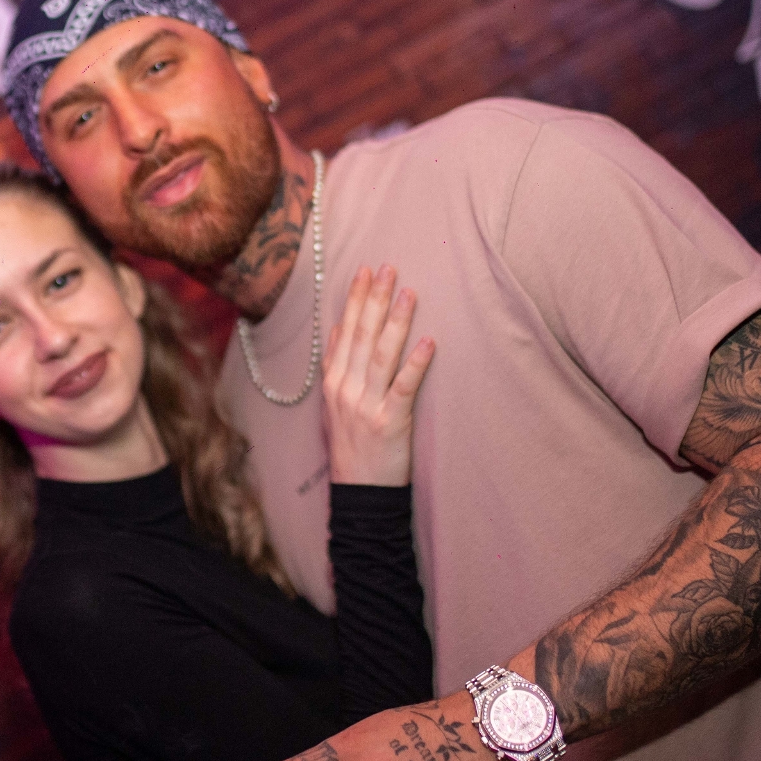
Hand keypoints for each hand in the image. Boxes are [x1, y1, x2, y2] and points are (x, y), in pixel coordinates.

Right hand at [324, 265, 434, 488]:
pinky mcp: (389, 422)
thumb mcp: (334, 406)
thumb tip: (339, 329)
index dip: (354, 300)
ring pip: (381, 355)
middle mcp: (345, 389)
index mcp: (333, 383)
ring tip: (408, 293)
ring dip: (395, 321)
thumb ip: (337, 367)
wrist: (359, 493)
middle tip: (388, 268)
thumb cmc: (351, 447)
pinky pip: (403, 387)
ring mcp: (366, 405)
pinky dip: (415, 363)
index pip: (343, 332)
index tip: (364, 271)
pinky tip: (427, 341)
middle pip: (361, 336)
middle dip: (374, 299)